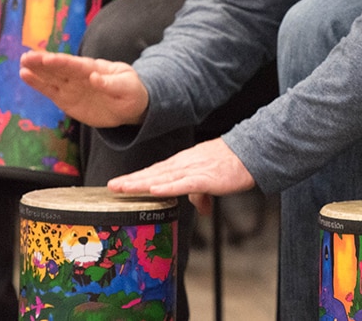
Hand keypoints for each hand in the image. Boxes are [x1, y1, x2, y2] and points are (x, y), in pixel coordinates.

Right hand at [18, 51, 146, 127]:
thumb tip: (94, 78)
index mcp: (94, 68)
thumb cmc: (130, 92)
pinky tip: (25, 75)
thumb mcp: (127, 87)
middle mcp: (79, 75)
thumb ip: (111, 84)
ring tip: (22, 64)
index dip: (61, 62)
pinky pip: (50, 91)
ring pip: (51, 77)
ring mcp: (71, 86)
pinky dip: (38, 84)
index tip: (47, 59)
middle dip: (43, 63)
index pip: (75, 65)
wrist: (129, 107)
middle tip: (26, 57)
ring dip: (36, 71)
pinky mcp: (66, 99)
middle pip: (59, 68)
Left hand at [107, 137, 255, 198]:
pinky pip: (184, 184)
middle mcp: (183, 164)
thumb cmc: (231, 164)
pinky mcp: (206, 178)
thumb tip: (200, 208)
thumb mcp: (211, 179)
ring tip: (123, 188)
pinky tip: (154, 190)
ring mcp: (193, 170)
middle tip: (111, 186)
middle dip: (131, 180)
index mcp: (183, 164)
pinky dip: (168, 187)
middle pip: (153, 173)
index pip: (154, 172)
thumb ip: (201, 193)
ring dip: (141, 183)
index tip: (118, 184)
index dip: (136, 178)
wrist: (251, 153)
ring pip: (162, 178)